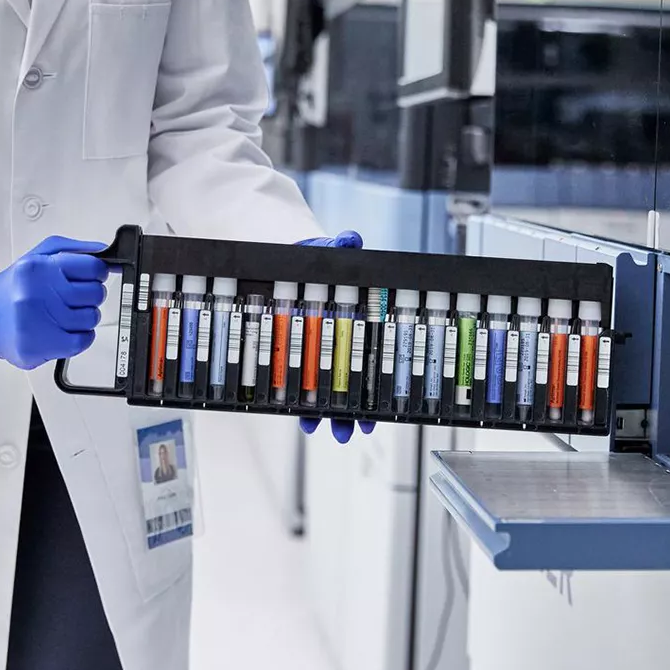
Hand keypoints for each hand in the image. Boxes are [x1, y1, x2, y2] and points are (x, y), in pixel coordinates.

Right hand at [0, 237, 107, 369]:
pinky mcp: (37, 347)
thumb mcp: (38, 257)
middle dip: (90, 295)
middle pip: (95, 294)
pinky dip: (81, 337)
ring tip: (65, 314)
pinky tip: (66, 330)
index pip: (92, 267)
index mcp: (39, 268)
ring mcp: (37, 322)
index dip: (98, 273)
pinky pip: (82, 341)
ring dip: (85, 317)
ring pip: (91, 318)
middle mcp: (37, 293)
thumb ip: (73, 251)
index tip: (93, 277)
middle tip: (75, 297)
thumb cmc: (13, 288)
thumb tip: (104, 252)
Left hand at [296, 230, 374, 443]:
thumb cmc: (317, 258)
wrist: (291, 260)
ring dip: (328, 415)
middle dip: (352, 412)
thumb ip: (340, 247)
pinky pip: (302, 382)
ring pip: (327, 390)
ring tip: (328, 431)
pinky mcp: (297, 351)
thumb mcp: (330, 252)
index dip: (374, 386)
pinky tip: (301, 417)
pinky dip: (301, 403)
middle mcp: (340, 341)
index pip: (370, 358)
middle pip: (351, 383)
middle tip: (352, 431)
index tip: (378, 408)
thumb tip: (350, 238)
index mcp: (354, 321)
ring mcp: (319, 350)